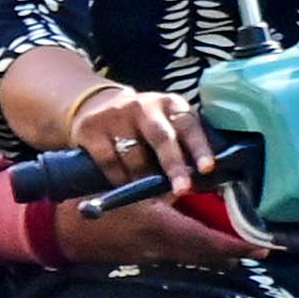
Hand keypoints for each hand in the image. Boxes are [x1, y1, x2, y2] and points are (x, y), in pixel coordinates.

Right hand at [74, 84, 219, 197]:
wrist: (95, 104)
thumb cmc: (144, 126)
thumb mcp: (167, 126)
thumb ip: (182, 150)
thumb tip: (201, 186)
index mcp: (171, 105)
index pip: (189, 126)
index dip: (199, 148)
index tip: (207, 169)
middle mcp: (145, 106)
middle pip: (162, 138)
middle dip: (174, 166)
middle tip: (182, 190)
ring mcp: (116, 116)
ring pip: (134, 155)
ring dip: (144, 179)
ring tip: (150, 193)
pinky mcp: (91, 129)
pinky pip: (109, 162)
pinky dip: (120, 178)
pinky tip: (125, 184)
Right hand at [82, 194, 256, 266]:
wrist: (61, 229)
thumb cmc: (93, 200)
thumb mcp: (133, 187)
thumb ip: (166, 186)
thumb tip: (200, 180)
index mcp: (159, 228)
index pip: (208, 241)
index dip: (237, 246)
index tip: (263, 246)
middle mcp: (160, 247)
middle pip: (207, 254)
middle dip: (235, 252)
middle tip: (263, 248)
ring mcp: (152, 256)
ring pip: (196, 257)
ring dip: (221, 254)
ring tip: (245, 247)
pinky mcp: (146, 257)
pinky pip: (183, 256)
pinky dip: (202, 252)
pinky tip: (213, 247)